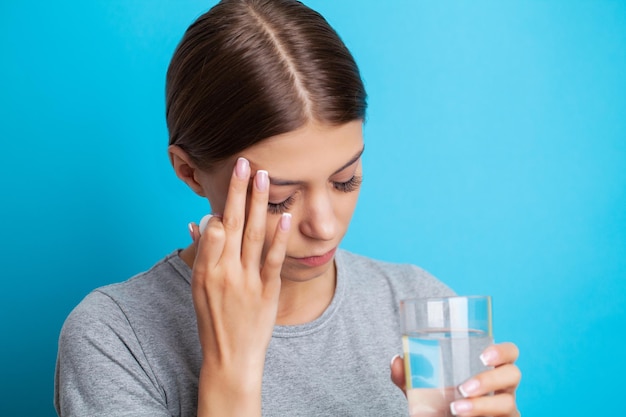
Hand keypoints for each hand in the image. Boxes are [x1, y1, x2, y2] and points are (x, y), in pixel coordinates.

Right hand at [190, 157, 291, 415]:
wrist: (230, 359)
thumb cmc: (214, 321)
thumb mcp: (198, 288)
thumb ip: (201, 254)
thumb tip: (197, 222)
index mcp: (204, 269)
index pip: (213, 227)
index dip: (223, 200)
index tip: (233, 175)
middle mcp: (223, 272)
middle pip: (231, 223)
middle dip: (238, 191)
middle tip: (245, 162)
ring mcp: (245, 282)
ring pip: (252, 235)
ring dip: (258, 204)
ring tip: (264, 177)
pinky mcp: (266, 292)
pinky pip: (272, 260)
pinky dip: (279, 238)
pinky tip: (285, 216)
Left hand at [390, 342, 521, 416]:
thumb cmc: (441, 403)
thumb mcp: (423, 389)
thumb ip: (408, 375)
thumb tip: (397, 360)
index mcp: (488, 369)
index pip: (509, 353)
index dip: (502, 351)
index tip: (483, 357)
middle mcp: (502, 388)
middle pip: (513, 374)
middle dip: (489, 380)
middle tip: (463, 388)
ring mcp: (506, 409)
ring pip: (508, 403)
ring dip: (482, 405)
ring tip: (456, 409)